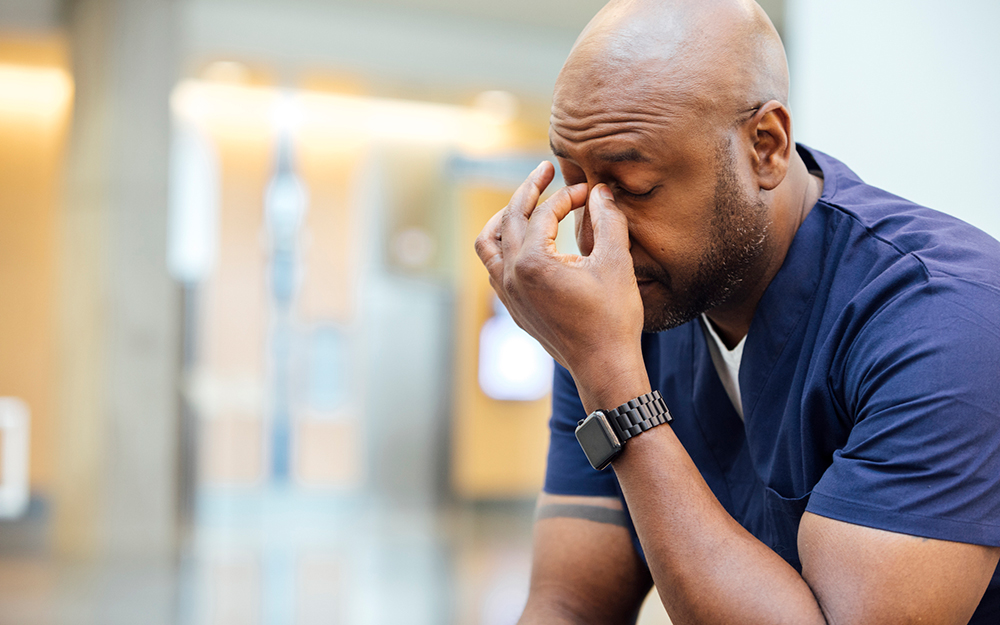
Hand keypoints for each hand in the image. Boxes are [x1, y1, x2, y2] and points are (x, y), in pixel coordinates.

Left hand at [473, 162, 649, 408]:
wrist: (604, 367)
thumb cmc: (613, 318)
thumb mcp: (616, 262)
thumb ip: (607, 220)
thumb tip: (600, 191)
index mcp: (533, 263)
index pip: (543, 214)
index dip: (566, 196)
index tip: (588, 190)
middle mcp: (511, 277)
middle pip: (509, 220)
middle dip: (528, 192)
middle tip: (544, 172)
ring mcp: (508, 295)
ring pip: (488, 246)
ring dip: (503, 220)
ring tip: (519, 205)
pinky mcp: (513, 310)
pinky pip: (493, 270)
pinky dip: (502, 249)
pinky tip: (521, 245)